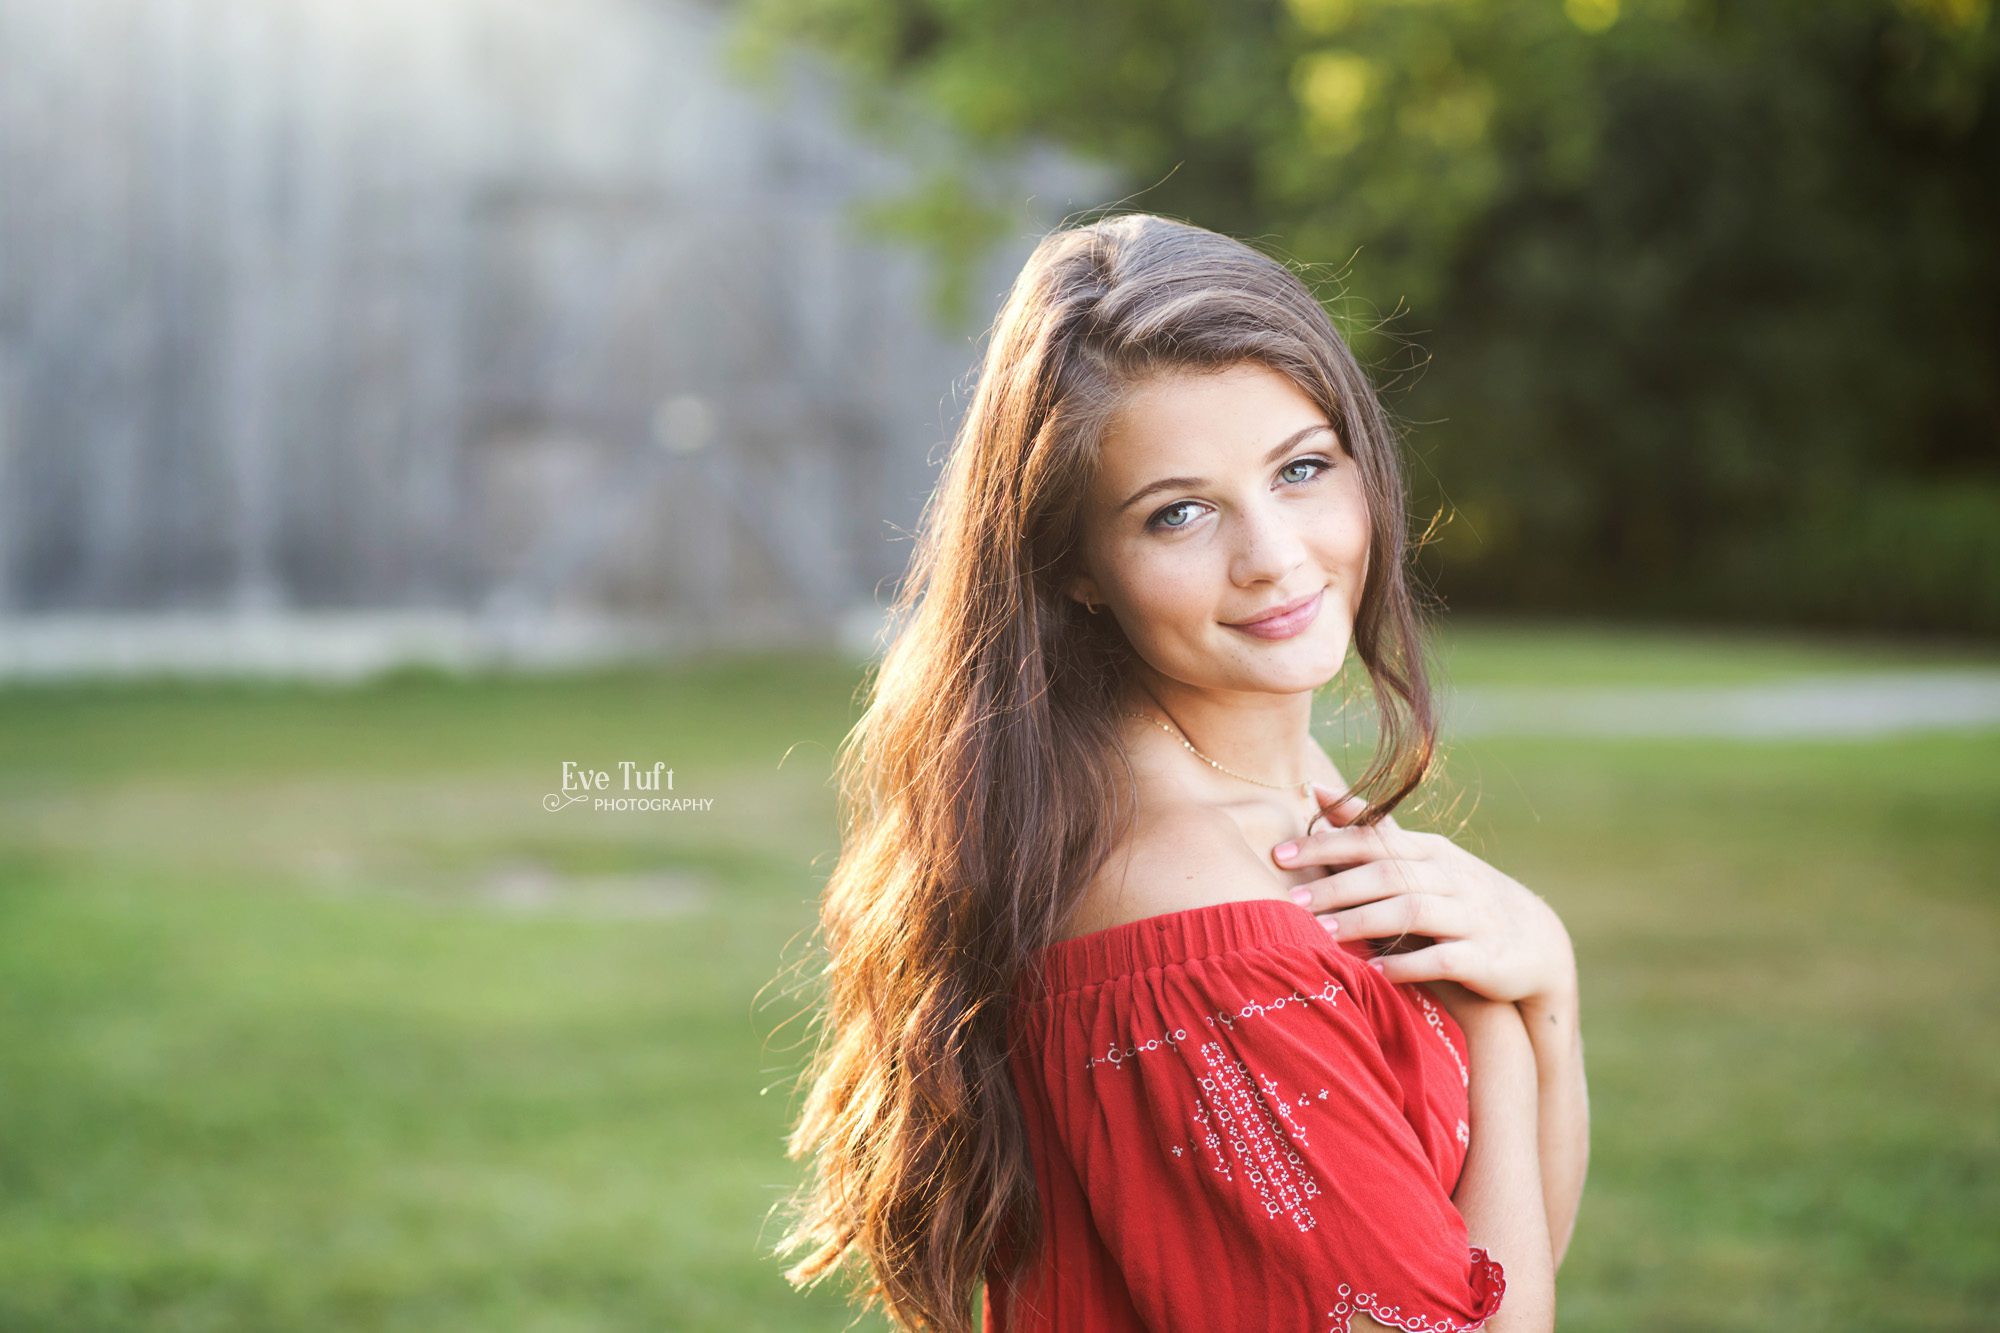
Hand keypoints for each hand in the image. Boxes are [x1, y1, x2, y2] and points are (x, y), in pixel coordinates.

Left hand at [1275, 783, 1575, 1006]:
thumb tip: (1313, 789)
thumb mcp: (1418, 859)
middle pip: (1386, 874)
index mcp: (1428, 851)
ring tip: (1321, 934)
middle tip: (1288, 901)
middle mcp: (1449, 876)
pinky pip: (1445, 958)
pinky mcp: (1485, 957)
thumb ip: (1368, 829)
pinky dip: (1409, 963)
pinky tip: (1376, 972)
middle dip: (1335, 886)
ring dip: (1364, 922)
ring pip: (1412, 911)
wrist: (1534, 942)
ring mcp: (1470, 915)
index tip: (1278, 855)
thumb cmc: (1456, 896)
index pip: (1371, 839)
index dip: (1324, 845)